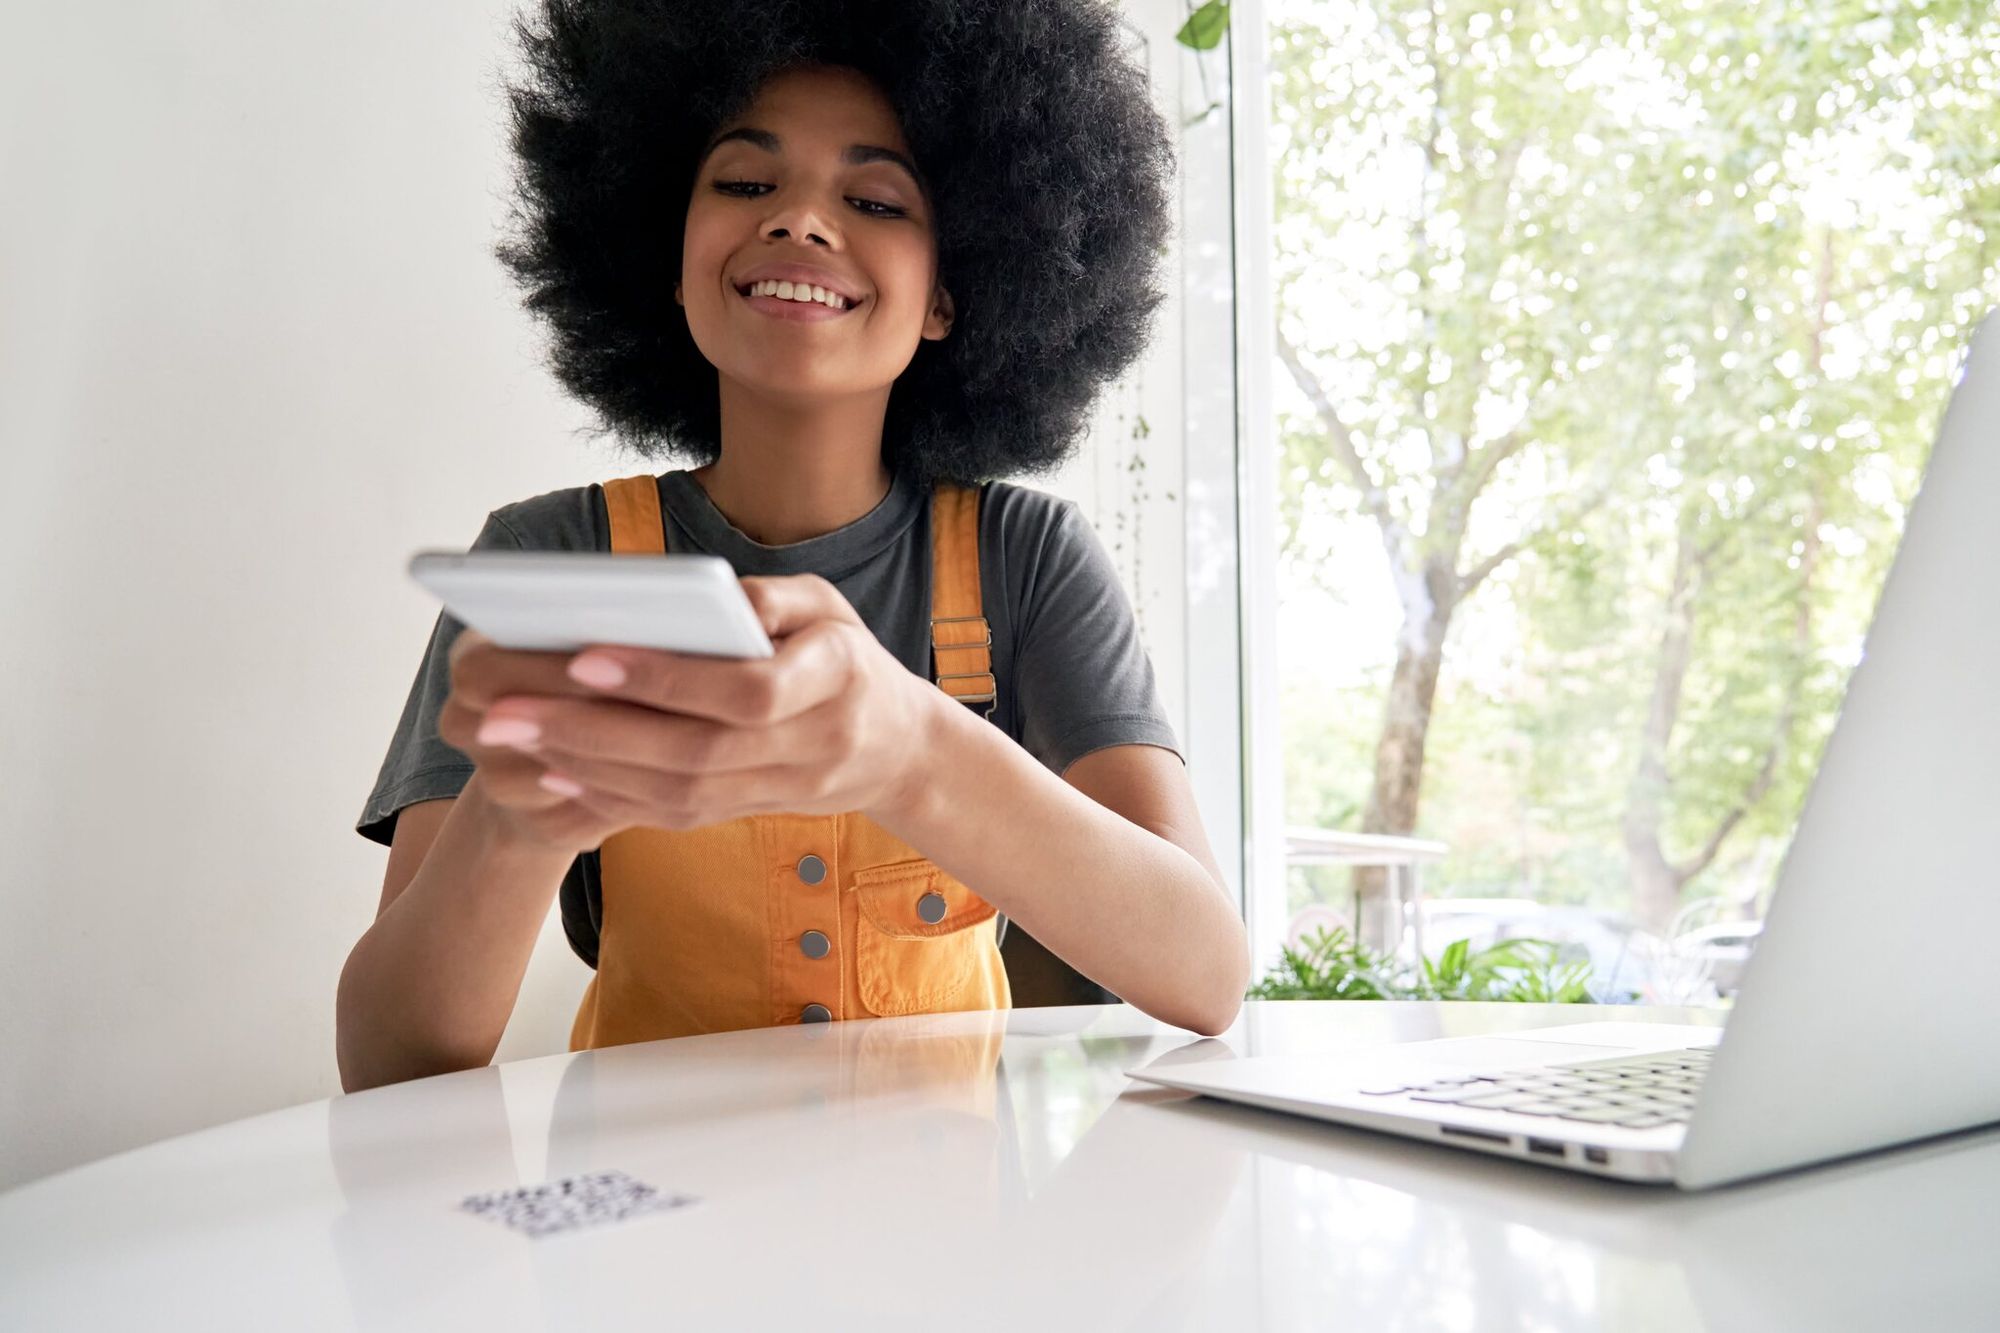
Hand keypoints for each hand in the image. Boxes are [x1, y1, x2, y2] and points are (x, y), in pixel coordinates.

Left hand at [462, 574, 944, 843]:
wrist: (894, 747)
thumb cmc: (845, 657)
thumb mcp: (829, 607)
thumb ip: (774, 598)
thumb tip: (713, 598)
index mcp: (836, 679)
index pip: (745, 691)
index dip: (665, 681)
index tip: (584, 658)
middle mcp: (812, 745)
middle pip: (694, 752)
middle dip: (594, 732)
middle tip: (507, 711)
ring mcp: (781, 788)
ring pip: (678, 791)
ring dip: (589, 767)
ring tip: (513, 735)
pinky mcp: (748, 811)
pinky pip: (675, 814)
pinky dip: (611, 796)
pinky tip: (553, 770)